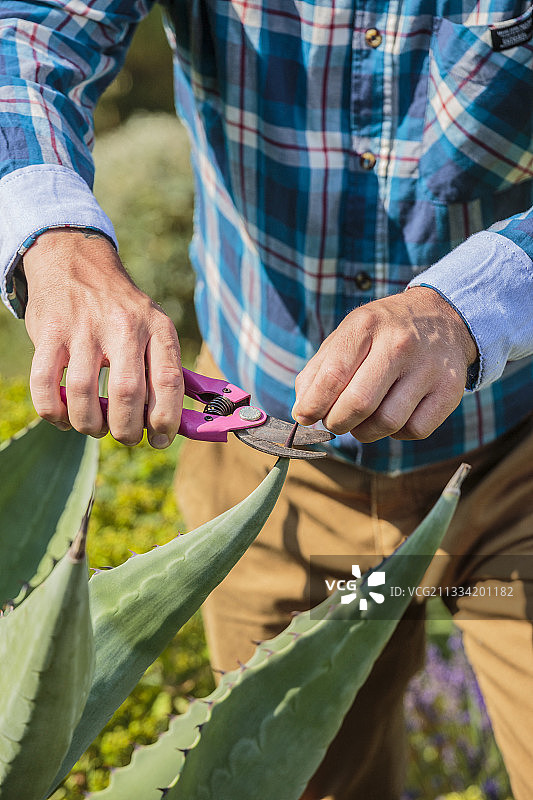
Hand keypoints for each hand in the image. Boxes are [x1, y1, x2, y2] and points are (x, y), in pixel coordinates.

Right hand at [23, 228, 182, 447]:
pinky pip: (44, 384)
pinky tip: (62, 417)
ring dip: (88, 424)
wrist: (77, 262)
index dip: (166, 420)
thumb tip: (176, 425)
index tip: (159, 438)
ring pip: (83, 393)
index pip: (169, 382)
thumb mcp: (155, 327)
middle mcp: (124, 325)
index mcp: (157, 328)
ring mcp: (83, 327)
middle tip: (125, 436)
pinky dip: (52, 411)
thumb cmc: (122, 311)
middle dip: (126, 430)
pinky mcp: (49, 331)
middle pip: (128, 394)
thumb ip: (165, 370)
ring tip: (94, 427)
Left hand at [292, 287, 477, 441]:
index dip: (312, 405)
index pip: (332, 376)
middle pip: (358, 404)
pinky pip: (415, 430)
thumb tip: (302, 411)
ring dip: (365, 432)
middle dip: (337, 422)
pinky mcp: (450, 390)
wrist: (444, 316)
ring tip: (361, 421)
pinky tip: (392, 415)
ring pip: (387, 422)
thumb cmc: (384, 332)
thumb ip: (319, 370)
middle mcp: (400, 344)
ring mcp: (429, 368)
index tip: (305, 416)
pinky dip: (397, 433)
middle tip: (334, 422)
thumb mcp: (348, 334)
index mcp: (367, 325)